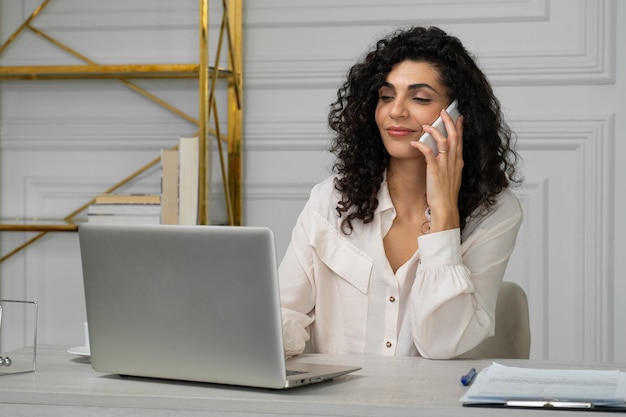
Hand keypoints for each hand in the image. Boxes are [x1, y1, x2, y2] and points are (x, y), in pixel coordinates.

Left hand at [410, 110, 463, 231]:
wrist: (445, 209)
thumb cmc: (446, 196)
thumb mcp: (451, 178)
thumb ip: (449, 166)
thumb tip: (444, 158)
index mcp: (458, 163)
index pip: (461, 141)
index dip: (459, 128)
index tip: (459, 117)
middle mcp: (453, 162)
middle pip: (454, 137)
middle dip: (449, 122)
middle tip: (443, 111)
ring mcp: (444, 166)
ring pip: (443, 142)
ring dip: (435, 131)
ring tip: (427, 124)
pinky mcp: (434, 171)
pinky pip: (428, 153)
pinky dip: (422, 145)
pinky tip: (415, 143)